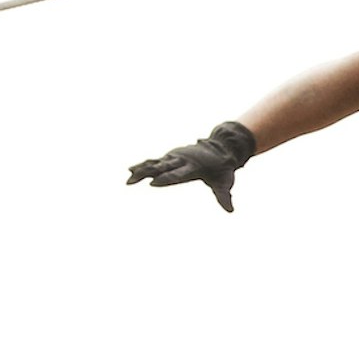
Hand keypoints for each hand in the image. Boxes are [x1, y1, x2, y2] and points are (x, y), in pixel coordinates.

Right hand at [124, 120, 259, 210]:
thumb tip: (230, 210)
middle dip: (147, 173)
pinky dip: (143, 165)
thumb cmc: (223, 169)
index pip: (177, 174)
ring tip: (128, 176)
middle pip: (162, 167)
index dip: (165, 178)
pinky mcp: (171, 157)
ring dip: (141, 169)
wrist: (221, 148)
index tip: (152, 183)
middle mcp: (181, 160)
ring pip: (155, 163)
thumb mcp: (225, 182)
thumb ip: (224, 196)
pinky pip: (154, 161)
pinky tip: (130, 170)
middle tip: (133, 179)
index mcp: (193, 167)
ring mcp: (174, 157)